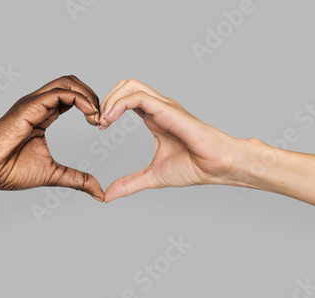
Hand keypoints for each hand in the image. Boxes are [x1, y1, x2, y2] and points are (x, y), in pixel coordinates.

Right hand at [0, 76, 104, 200]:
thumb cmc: (10, 171)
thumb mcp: (54, 174)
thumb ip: (77, 179)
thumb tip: (99, 192)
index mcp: (42, 115)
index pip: (71, 97)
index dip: (90, 106)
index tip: (100, 124)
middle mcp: (37, 104)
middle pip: (71, 83)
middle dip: (93, 96)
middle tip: (103, 118)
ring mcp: (32, 103)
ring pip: (67, 82)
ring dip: (88, 95)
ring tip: (98, 116)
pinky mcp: (29, 106)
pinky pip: (59, 93)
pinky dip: (80, 99)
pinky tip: (90, 114)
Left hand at [99, 79, 245, 201]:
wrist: (217, 167)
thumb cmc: (194, 167)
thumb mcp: (152, 176)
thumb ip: (130, 183)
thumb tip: (108, 195)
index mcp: (154, 117)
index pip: (126, 99)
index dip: (108, 109)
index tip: (98, 128)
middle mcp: (159, 107)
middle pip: (125, 85)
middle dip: (106, 99)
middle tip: (97, 122)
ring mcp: (164, 106)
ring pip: (130, 85)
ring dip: (110, 100)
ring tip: (102, 121)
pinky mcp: (169, 110)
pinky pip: (139, 97)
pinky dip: (119, 104)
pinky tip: (110, 120)